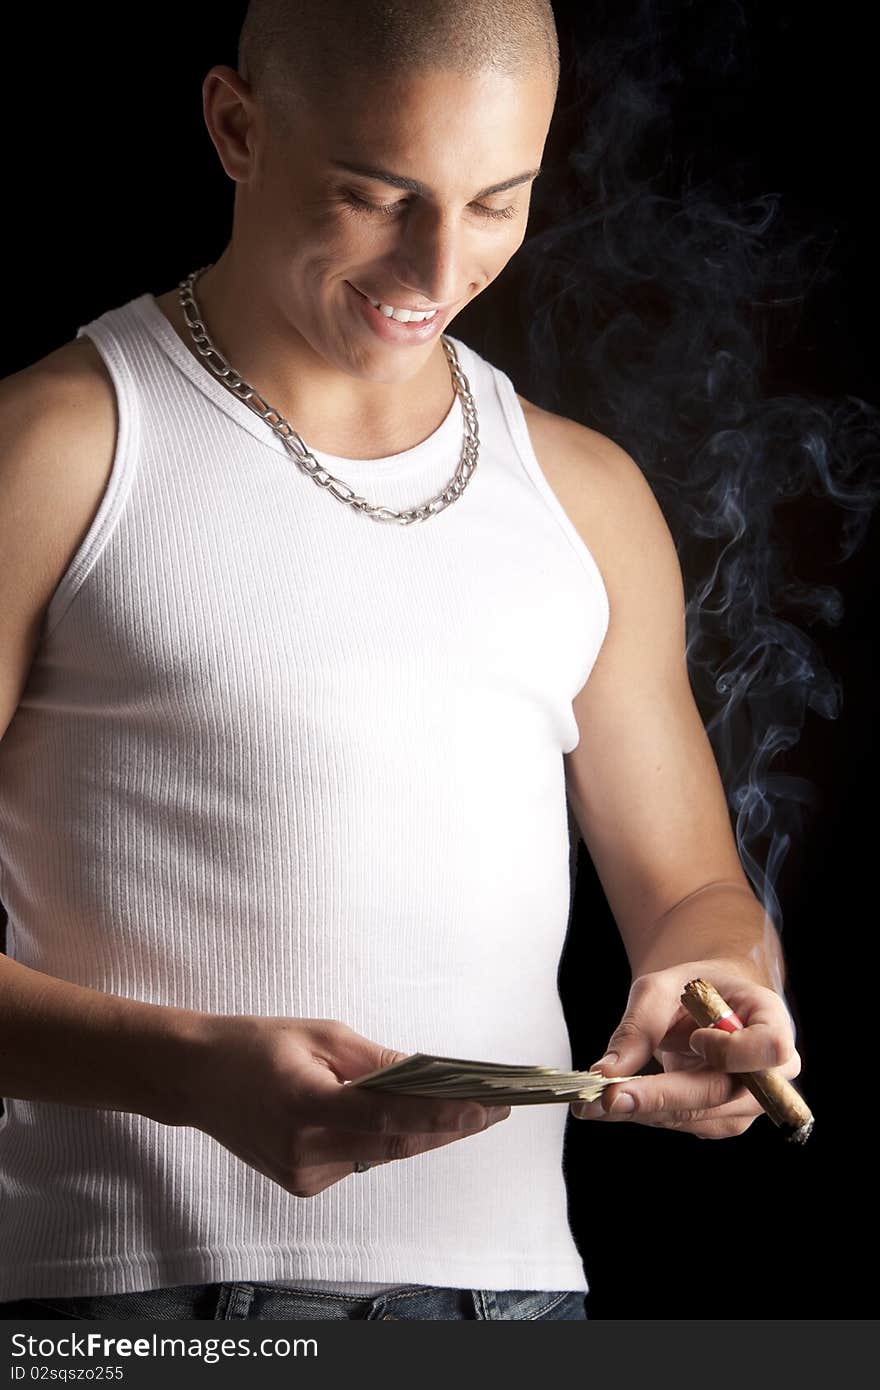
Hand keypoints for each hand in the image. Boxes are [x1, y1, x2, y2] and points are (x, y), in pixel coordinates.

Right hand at [181, 1014, 510, 1195]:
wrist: (196, 1078)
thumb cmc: (258, 1045)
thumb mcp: (321, 1035)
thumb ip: (376, 1062)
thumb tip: (427, 1077)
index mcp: (305, 1105)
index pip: (388, 1118)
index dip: (440, 1116)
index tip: (485, 1108)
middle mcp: (304, 1151)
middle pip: (394, 1144)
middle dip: (448, 1126)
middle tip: (497, 1108)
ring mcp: (302, 1175)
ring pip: (381, 1153)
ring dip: (419, 1131)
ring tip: (466, 1108)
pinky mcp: (303, 1185)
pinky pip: (359, 1158)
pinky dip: (382, 1137)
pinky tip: (401, 1116)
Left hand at [569, 959, 800, 1138]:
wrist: (706, 1002)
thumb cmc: (693, 987)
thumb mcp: (661, 987)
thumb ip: (638, 1026)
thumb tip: (605, 1071)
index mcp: (771, 1019)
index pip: (769, 1048)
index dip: (733, 1051)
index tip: (695, 1039)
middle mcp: (770, 1068)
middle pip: (723, 1093)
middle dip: (662, 1097)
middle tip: (608, 1097)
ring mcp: (749, 1100)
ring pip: (700, 1116)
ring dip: (647, 1111)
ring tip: (594, 1102)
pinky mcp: (724, 1118)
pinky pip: (687, 1123)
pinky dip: (648, 1114)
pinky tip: (613, 1105)